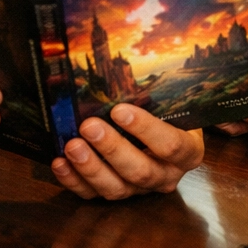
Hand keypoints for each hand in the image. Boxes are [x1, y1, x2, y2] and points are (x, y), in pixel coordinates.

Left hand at [50, 104, 204, 199]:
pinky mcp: (116, 193)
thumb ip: (156, 89)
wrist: (163, 134)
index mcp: (188, 151)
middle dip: (112, 149)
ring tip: (72, 145)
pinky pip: (93, 194)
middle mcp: (166, 175)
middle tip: (89, 126)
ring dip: (91, 167)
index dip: (146, 129)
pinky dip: (74, 180)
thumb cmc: (166, 112)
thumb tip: (130, 52)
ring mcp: (139, 190)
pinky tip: (60, 162)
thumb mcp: (170, 100)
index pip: (171, 145)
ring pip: (116, 188)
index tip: (119, 110)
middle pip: (141, 171)